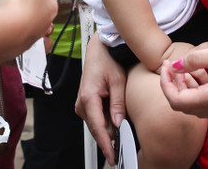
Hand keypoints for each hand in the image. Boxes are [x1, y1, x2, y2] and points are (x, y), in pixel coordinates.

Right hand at [0, 0, 57, 57]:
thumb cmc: (17, 1)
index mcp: (49, 8)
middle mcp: (40, 27)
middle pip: (34, 15)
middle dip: (25, 8)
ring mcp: (25, 41)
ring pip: (23, 31)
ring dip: (13, 23)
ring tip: (1, 12)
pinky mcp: (8, 50)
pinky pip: (7, 43)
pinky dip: (1, 36)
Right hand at [75, 36, 126, 164]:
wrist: (99, 50)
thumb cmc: (107, 60)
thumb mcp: (118, 81)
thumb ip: (118, 103)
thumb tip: (119, 124)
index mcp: (88, 98)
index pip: (98, 128)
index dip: (106, 145)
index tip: (113, 157)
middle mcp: (82, 103)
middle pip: (97, 129)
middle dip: (111, 137)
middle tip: (126, 141)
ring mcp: (82, 104)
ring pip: (97, 125)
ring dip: (110, 126)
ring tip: (122, 118)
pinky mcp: (85, 104)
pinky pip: (96, 118)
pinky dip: (107, 120)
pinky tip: (116, 113)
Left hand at [160, 42, 207, 117]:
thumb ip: (196, 59)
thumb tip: (175, 65)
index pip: (177, 101)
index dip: (166, 84)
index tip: (165, 65)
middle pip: (182, 105)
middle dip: (173, 85)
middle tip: (172, 65)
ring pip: (193, 106)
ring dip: (185, 87)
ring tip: (188, 66)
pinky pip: (205, 103)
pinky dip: (197, 90)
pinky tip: (202, 72)